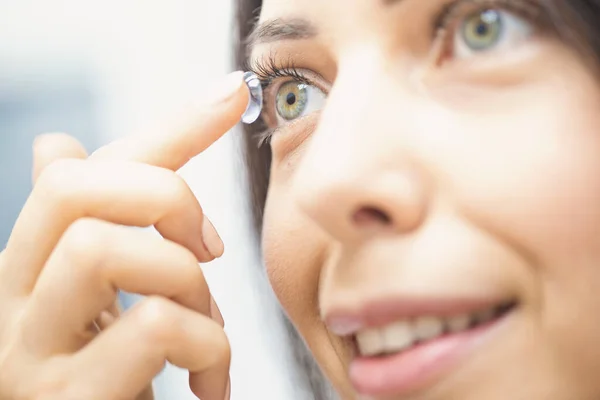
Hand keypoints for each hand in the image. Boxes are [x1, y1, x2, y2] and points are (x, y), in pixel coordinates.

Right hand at [0, 71, 247, 399]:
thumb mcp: (115, 297)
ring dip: (188, 282)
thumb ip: (99, 224)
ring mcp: (29, 357)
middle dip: (170, 200)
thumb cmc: (112, 383)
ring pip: (107, 249)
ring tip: (207, 329)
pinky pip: (154, 330)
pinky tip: (209, 384)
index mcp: (29, 269)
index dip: (166, 128)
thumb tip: (54, 144)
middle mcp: (12, 305)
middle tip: (212, 250)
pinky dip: (207, 346)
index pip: (86, 168)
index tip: (232, 95)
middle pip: (76, 191)